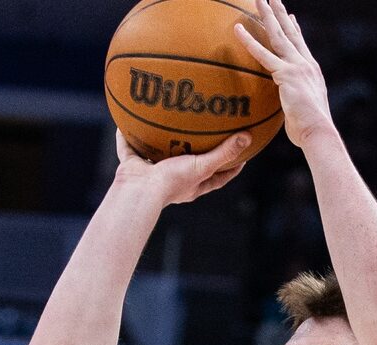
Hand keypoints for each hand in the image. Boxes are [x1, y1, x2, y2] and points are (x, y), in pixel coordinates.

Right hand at [112, 129, 250, 205]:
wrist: (139, 190)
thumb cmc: (172, 182)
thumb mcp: (202, 166)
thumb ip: (224, 153)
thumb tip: (248, 137)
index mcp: (192, 185)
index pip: (218, 177)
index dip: (232, 168)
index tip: (244, 156)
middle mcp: (174, 180)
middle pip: (190, 165)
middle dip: (198, 152)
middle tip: (208, 134)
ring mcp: (153, 173)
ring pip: (159, 155)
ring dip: (163, 142)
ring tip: (170, 123)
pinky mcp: (133, 166)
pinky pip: (130, 148)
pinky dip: (127, 137)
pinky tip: (127, 122)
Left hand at [235, 0, 335, 150]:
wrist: (318, 131)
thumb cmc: (309, 129)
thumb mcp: (302, 111)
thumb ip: (294, 103)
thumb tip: (288, 111)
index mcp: (311, 70)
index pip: (301, 44)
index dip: (295, 29)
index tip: (291, 16)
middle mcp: (305, 63)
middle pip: (290, 32)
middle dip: (280, 13)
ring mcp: (296, 66)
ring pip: (277, 35)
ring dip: (266, 15)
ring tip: (257, 0)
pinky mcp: (286, 74)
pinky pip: (262, 54)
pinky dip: (248, 40)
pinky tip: (237, 29)